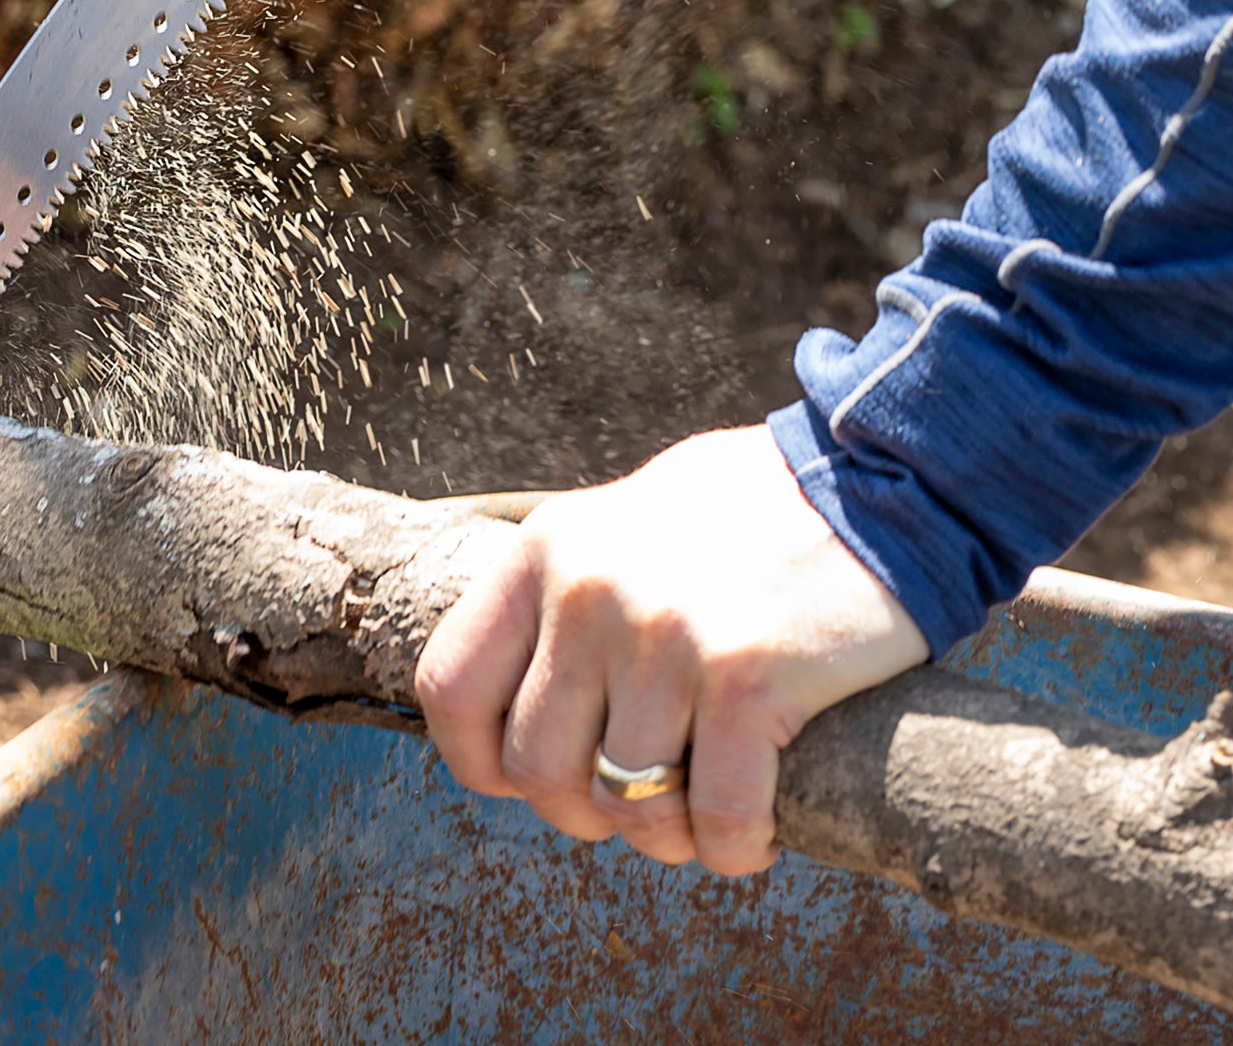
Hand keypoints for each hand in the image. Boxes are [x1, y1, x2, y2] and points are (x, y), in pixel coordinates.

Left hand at [415, 425, 927, 874]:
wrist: (878, 478)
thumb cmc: (752, 508)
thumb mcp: (624, 520)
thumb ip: (567, 590)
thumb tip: (528, 688)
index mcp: (546, 551)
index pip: (449, 685)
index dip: (477, 760)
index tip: (524, 778)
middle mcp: (588, 593)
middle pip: (533, 767)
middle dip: (580, 811)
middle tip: (631, 803)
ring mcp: (664, 638)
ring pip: (624, 804)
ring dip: (663, 835)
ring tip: (698, 817)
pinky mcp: (749, 680)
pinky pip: (718, 818)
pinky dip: (733, 848)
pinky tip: (754, 832)